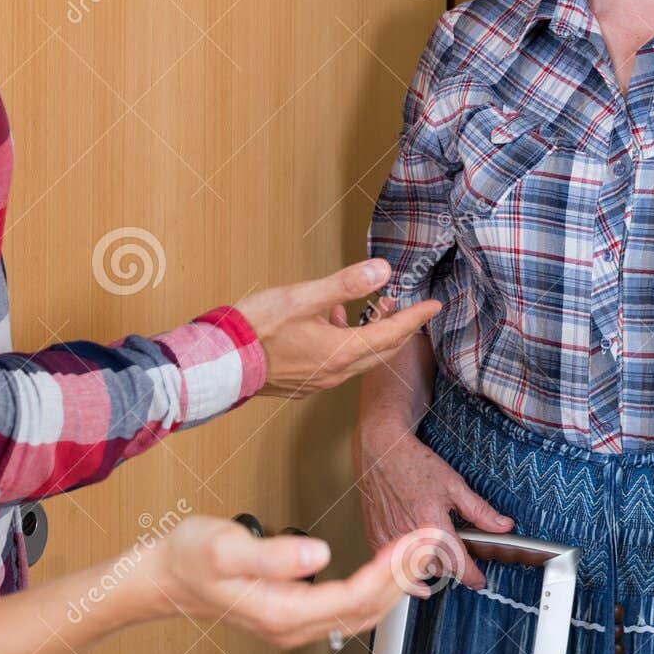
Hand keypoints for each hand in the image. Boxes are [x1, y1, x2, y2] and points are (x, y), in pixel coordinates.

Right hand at [138, 515, 441, 649]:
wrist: (163, 576)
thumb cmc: (190, 557)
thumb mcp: (226, 547)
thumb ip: (274, 555)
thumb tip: (317, 553)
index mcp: (284, 611)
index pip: (355, 595)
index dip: (390, 569)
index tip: (415, 540)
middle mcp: (294, 625)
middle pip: (366, 609)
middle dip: (405, 575)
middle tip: (433, 541)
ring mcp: (293, 623)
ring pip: (360, 612)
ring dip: (394, 583)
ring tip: (419, 553)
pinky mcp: (291, 612)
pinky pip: (346, 607)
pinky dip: (373, 587)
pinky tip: (384, 569)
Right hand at [236, 259, 440, 398]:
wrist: (220, 364)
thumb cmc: (256, 330)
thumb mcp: (302, 297)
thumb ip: (344, 284)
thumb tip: (383, 270)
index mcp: (341, 351)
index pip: (391, 335)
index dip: (415, 318)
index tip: (433, 306)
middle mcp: (335, 371)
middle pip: (381, 350)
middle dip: (398, 327)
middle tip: (407, 306)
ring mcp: (319, 380)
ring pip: (359, 357)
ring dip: (371, 333)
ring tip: (371, 308)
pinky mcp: (303, 382)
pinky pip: (338, 362)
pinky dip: (346, 341)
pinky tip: (330, 320)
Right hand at [354, 412, 511, 589]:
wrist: (382, 452)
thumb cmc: (414, 464)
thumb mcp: (453, 485)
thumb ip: (479, 510)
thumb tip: (503, 526)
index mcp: (432, 523)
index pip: (457, 562)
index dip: (471, 576)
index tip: (479, 580)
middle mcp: (410, 535)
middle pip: (437, 569)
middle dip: (452, 568)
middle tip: (461, 560)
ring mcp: (390, 538)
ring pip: (415, 571)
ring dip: (431, 570)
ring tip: (440, 560)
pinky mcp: (376, 537)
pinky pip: (393, 565)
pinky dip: (405, 570)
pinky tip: (415, 568)